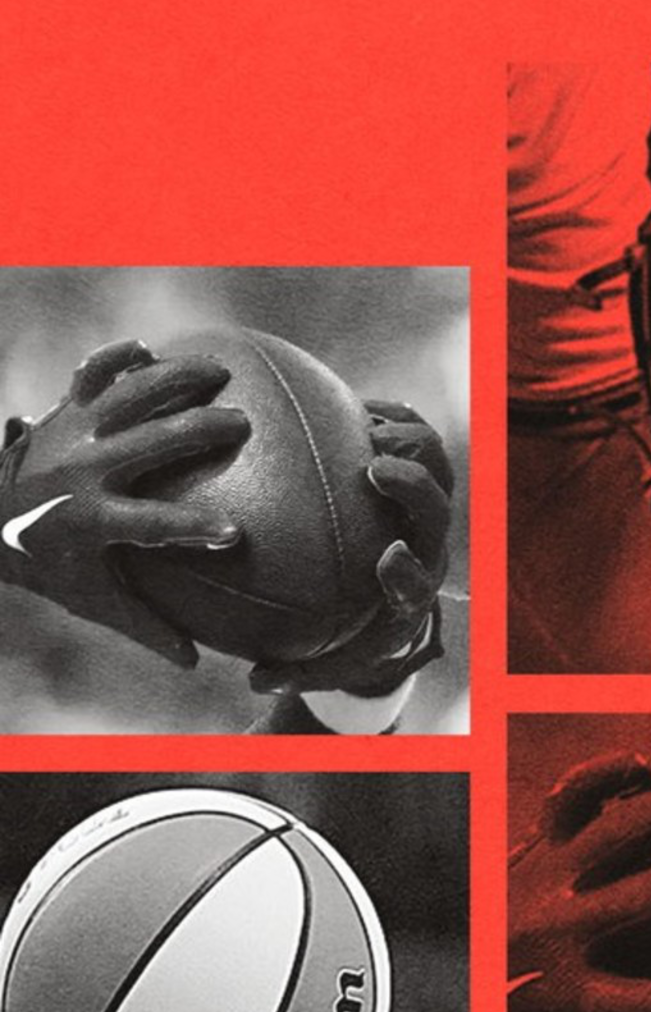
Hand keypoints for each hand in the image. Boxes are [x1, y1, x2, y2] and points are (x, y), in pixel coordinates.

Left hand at [0, 340, 252, 665]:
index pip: (152, 526)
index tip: (233, 534)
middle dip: (198, 431)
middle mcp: (85, 469)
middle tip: (242, 427)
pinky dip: (115, 359)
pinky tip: (146, 349)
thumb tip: (197, 662)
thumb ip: (145, 625)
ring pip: (130, 395)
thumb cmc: (48, 563)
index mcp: (93, 518)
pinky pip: (91, 375)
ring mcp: (74, 432)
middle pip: (151, 444)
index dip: (192, 529)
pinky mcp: (66, 410)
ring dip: (176, 379)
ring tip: (220, 371)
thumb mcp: (92, 598)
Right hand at [250, 400, 454, 698]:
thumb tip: (255, 679)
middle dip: (414, 488)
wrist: (393, 593)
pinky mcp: (419, 469)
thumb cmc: (355, 632)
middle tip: (376, 468)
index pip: (416, 582)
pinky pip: (415, 432)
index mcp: (408, 590)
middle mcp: (426, 543)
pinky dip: (392, 416)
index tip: (386, 557)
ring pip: (437, 465)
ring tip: (365, 425)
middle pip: (436, 510)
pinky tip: (352, 404)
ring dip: (408, 442)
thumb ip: (298, 669)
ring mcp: (426, 505)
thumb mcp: (330, 658)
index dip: (408, 570)